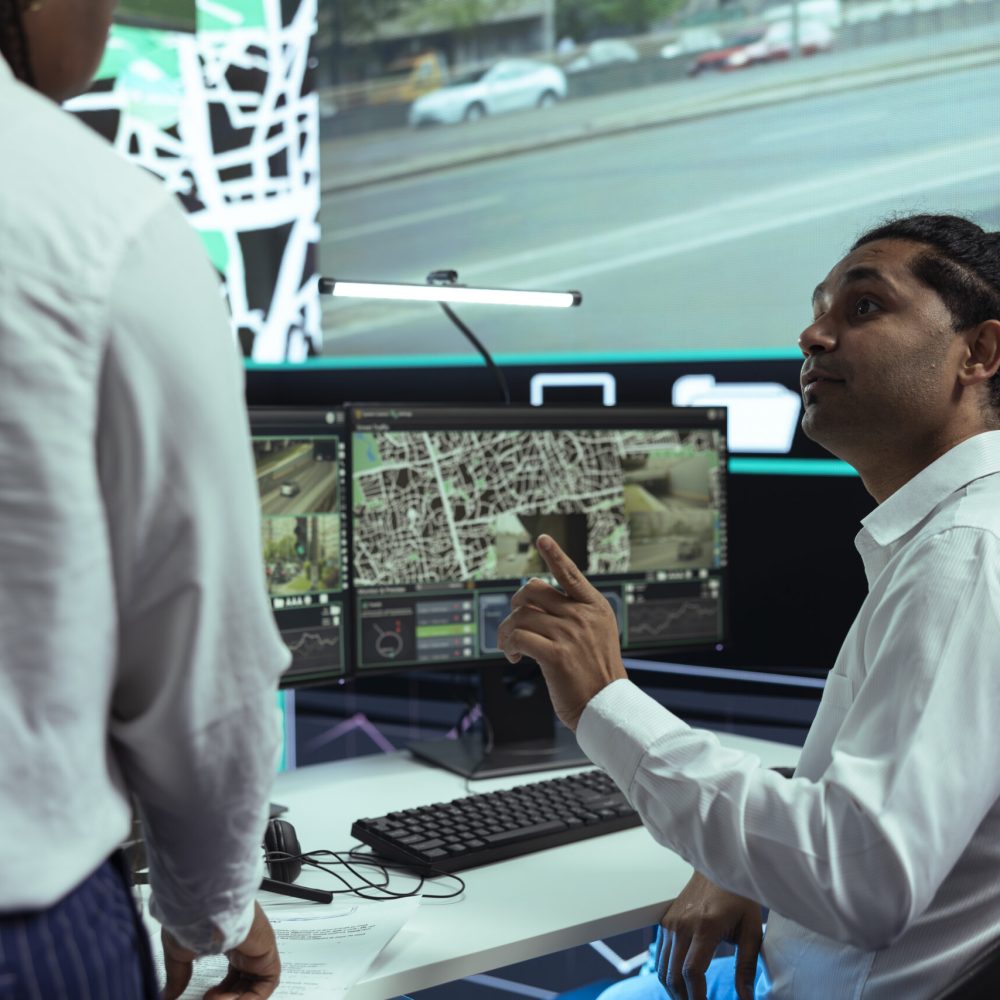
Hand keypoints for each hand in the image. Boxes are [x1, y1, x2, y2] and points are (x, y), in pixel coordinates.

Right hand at [162, 901, 280, 999]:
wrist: (204, 907)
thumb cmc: (191, 917)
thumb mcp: (179, 952)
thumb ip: (178, 975)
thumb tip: (168, 994)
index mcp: (228, 937)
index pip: (234, 968)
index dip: (222, 989)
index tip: (206, 996)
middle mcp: (246, 941)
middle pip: (245, 978)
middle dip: (229, 996)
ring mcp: (257, 946)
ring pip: (257, 982)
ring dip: (238, 999)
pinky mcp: (267, 951)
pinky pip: (268, 981)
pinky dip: (253, 997)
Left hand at [496, 534, 625, 730]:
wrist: (608, 708)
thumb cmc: (597, 675)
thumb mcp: (596, 635)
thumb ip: (575, 615)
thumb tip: (536, 602)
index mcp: (596, 607)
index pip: (570, 573)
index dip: (554, 554)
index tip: (542, 539)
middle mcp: (583, 615)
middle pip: (533, 591)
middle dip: (515, 605)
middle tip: (514, 625)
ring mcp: (570, 634)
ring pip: (521, 615)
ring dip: (507, 631)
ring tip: (511, 648)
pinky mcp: (556, 655)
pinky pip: (519, 637)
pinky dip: (509, 646)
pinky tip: (515, 658)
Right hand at [656, 872, 761, 999]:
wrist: (718, 866)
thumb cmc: (738, 896)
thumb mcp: (751, 930)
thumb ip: (747, 966)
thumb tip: (746, 998)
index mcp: (705, 927)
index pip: (692, 972)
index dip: (697, 998)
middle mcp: (682, 925)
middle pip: (672, 975)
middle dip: (683, 999)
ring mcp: (670, 922)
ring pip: (662, 967)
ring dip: (673, 990)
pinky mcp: (665, 921)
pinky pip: (660, 955)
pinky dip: (668, 973)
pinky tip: (681, 982)